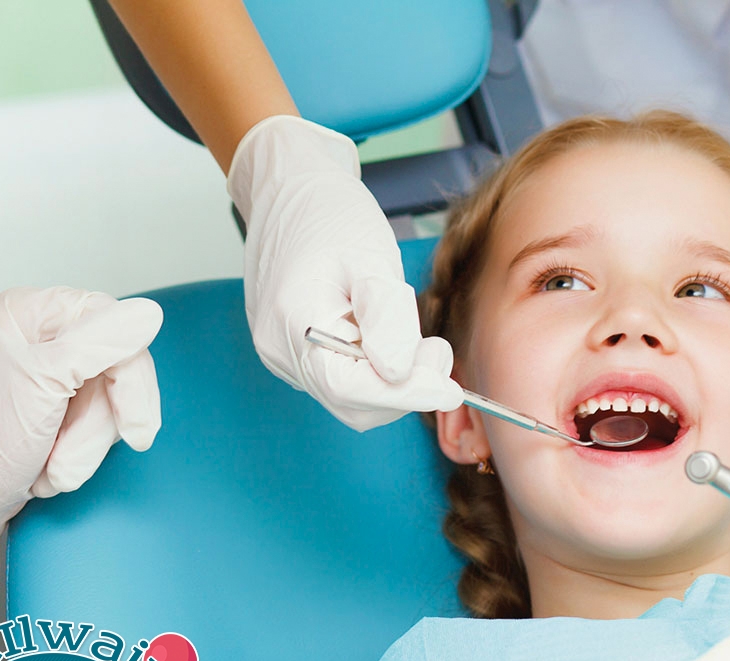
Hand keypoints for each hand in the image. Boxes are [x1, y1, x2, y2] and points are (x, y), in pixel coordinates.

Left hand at [0, 287, 163, 553]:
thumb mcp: (42, 384)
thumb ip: (98, 344)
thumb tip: (147, 314)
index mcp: (32, 316)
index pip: (115, 330)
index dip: (132, 381)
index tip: (135, 426)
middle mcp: (41, 341)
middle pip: (116, 374)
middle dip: (96, 428)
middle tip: (67, 460)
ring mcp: (47, 379)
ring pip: (108, 408)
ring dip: (84, 450)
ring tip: (50, 469)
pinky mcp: (52, 414)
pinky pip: (94, 430)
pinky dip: (77, 458)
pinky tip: (48, 469)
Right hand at [227, 115, 462, 430]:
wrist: (288, 187)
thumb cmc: (328, 213)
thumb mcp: (372, 259)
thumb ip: (388, 321)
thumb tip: (403, 375)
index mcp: (293, 324)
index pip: (352, 390)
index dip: (407, 395)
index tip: (450, 389)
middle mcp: (279, 349)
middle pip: (353, 403)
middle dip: (404, 389)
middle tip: (436, 350)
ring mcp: (282, 353)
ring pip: (350, 397)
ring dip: (393, 381)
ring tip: (413, 336)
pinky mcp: (292, 350)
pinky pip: (342, 379)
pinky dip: (375, 371)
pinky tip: (387, 336)